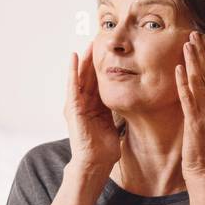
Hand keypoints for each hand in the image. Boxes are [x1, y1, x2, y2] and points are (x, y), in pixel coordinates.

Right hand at [64, 45, 121, 175]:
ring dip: (84, 60)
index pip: (100, 83)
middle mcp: (84, 104)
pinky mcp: (72, 107)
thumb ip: (118, 113)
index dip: (105, 68)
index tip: (111, 53)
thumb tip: (132, 105)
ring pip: (81, 77)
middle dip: (94, 60)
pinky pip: (72, 85)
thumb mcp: (115, 125)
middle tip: (99, 41)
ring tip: (88, 44)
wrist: (95, 163)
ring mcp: (76, 105)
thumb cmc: (104, 149)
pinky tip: (74, 57)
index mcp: (95, 107)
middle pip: (90, 77)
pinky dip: (72, 70)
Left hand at [176, 31, 204, 182]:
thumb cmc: (202, 151)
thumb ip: (203, 109)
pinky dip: (183, 83)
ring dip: (193, 61)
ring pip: (200, 82)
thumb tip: (197, 94)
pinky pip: (188, 99)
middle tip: (195, 33)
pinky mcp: (195, 123)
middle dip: (202, 52)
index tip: (204, 40)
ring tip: (187, 43)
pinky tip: (178, 69)